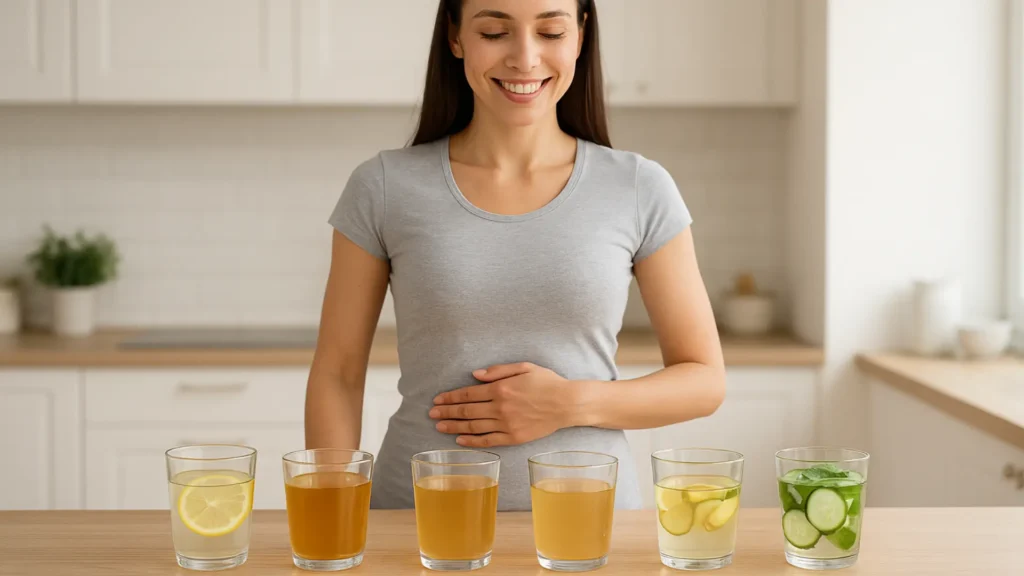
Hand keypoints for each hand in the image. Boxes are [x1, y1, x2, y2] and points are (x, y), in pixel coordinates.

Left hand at [428, 362, 579, 447]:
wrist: (567, 403)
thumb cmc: (547, 382)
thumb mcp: (524, 367)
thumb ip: (497, 371)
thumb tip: (474, 375)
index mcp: (501, 389)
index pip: (468, 394)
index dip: (450, 397)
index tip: (437, 399)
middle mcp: (500, 408)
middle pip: (466, 411)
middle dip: (446, 412)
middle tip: (431, 414)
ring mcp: (506, 425)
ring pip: (473, 427)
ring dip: (454, 427)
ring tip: (439, 426)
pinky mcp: (514, 437)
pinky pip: (488, 441)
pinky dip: (472, 441)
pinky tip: (459, 440)